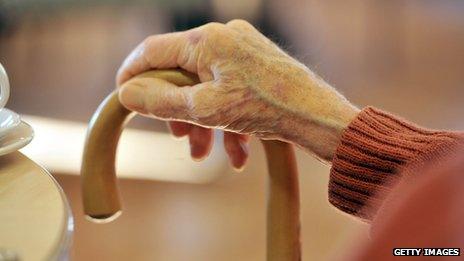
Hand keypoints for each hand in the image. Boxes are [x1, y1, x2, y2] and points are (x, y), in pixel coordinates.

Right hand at [116, 20, 358, 167]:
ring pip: (205, 87)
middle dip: (177, 111)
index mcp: (207, 40)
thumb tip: (126, 93)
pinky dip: (226, 120)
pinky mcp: (256, 66)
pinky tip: (237, 152)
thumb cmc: (266, 109)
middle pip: (181, 73)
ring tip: (206, 155)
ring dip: (203, 123)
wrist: (319, 118)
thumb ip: (161, 102)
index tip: (123, 97)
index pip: (153, 51)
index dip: (132, 74)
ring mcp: (242, 51)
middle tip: (179, 139)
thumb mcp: (205, 110)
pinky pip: (228, 90)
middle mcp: (224, 38)